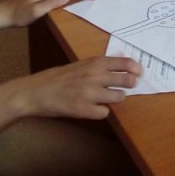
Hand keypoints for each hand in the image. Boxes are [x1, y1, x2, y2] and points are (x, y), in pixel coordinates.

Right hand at [3, 56, 142, 120]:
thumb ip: (99, 66)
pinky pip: (105, 113)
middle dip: (129, 85)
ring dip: (114, 99)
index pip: (126, 63)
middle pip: (127, 81)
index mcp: (95, 62)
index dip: (136, 69)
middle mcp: (95, 76)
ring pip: (119, 97)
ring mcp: (90, 93)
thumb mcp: (80, 65)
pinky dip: (100, 112)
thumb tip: (122, 68)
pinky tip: (91, 108)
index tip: (139, 73)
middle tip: (125, 88)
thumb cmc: (57, 77)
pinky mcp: (84, 109)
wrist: (35, 92)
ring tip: (104, 98)